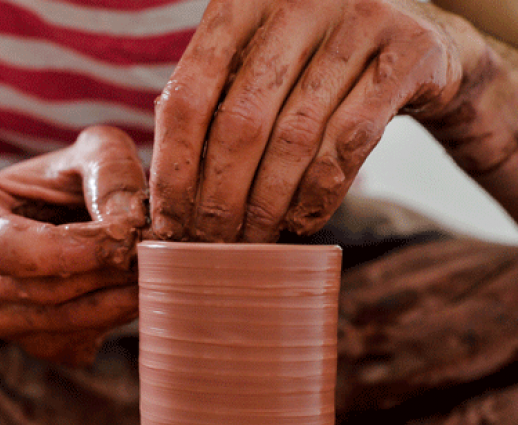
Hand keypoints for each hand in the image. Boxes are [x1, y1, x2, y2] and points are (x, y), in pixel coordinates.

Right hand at [0, 127, 147, 365]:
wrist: (69, 212)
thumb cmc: (76, 176)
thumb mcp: (97, 151)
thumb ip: (112, 174)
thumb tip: (126, 226)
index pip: (6, 247)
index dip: (70, 251)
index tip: (123, 241)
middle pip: (32, 292)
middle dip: (99, 277)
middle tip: (151, 258)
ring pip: (51, 325)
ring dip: (110, 304)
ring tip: (150, 275)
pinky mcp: (23, 341)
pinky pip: (65, 347)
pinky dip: (104, 325)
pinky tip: (127, 294)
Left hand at [150, 0, 467, 241]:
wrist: (417, 41)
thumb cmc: (313, 65)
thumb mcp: (257, 66)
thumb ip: (213, 106)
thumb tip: (166, 197)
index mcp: (242, 2)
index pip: (189, 95)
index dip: (173, 167)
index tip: (169, 221)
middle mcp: (298, 1)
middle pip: (241, 122)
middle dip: (220, 198)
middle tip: (211, 241)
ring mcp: (358, 20)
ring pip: (295, 137)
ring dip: (267, 204)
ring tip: (253, 240)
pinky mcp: (409, 53)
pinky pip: (349, 143)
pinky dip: (318, 194)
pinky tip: (300, 223)